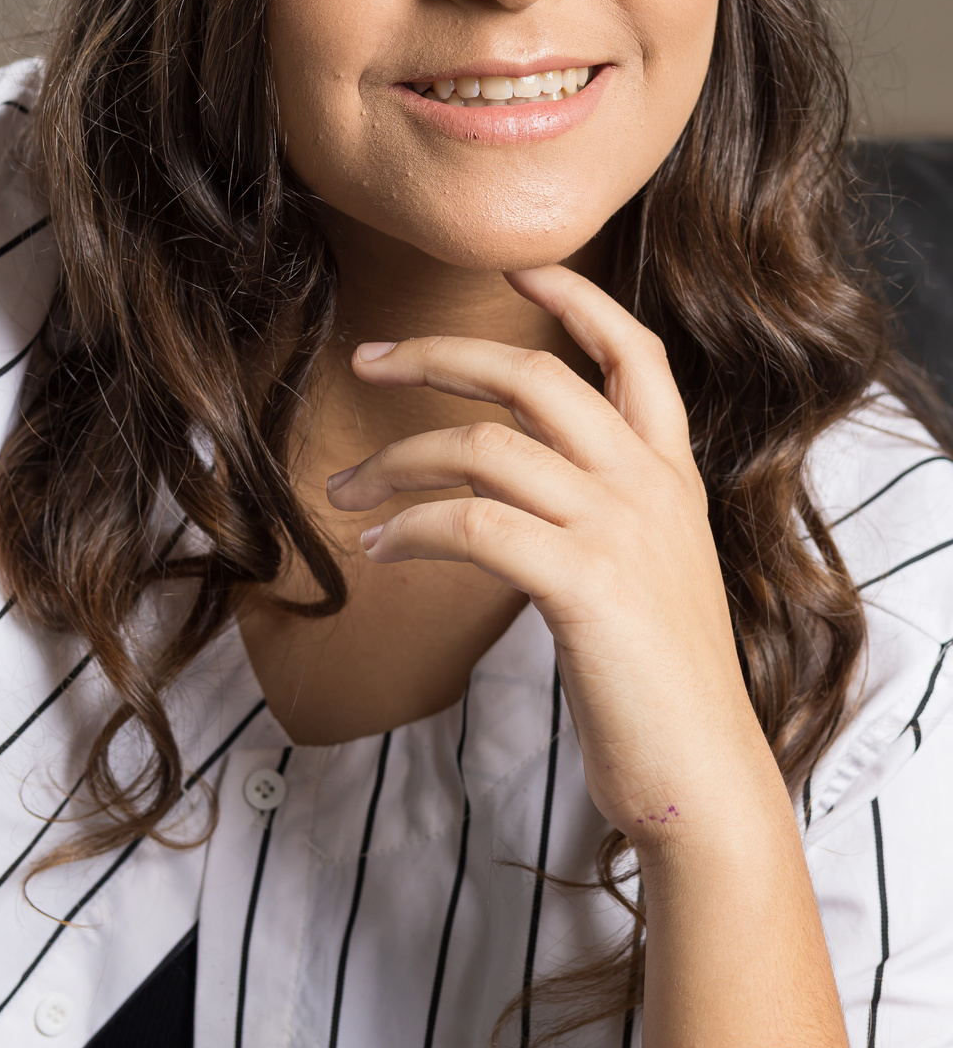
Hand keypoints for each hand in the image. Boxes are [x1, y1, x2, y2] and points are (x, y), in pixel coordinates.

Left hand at [328, 265, 777, 850]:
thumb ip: (594, 511)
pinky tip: (378, 547)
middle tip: (365, 361)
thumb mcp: (645, 571)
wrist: (702, 779)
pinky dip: (409, 528)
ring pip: (486, 447)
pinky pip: (471, 524)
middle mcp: (650, 486)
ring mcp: (620, 530)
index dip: (575, 301)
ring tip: (346, 490)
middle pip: (534, 376)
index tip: (519, 267)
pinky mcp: (585, 584)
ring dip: (398, 460)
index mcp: (670, 476)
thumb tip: (497, 479)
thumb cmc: (656, 684)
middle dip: (437, 355)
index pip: (636, 353)